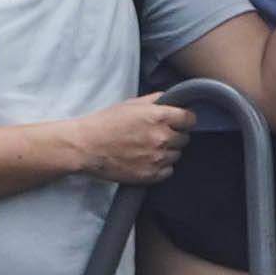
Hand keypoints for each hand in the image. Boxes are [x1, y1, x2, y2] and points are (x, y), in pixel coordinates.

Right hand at [71, 96, 193, 185]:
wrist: (86, 147)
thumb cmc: (106, 122)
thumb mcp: (131, 104)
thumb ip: (155, 100)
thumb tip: (173, 99)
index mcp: (158, 117)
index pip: (189, 119)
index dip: (185, 119)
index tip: (179, 121)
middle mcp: (161, 138)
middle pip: (184, 138)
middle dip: (175, 135)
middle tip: (159, 134)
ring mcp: (156, 158)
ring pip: (177, 155)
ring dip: (168, 151)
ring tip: (150, 148)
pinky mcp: (150, 175)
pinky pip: (168, 171)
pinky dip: (162, 167)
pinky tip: (148, 160)